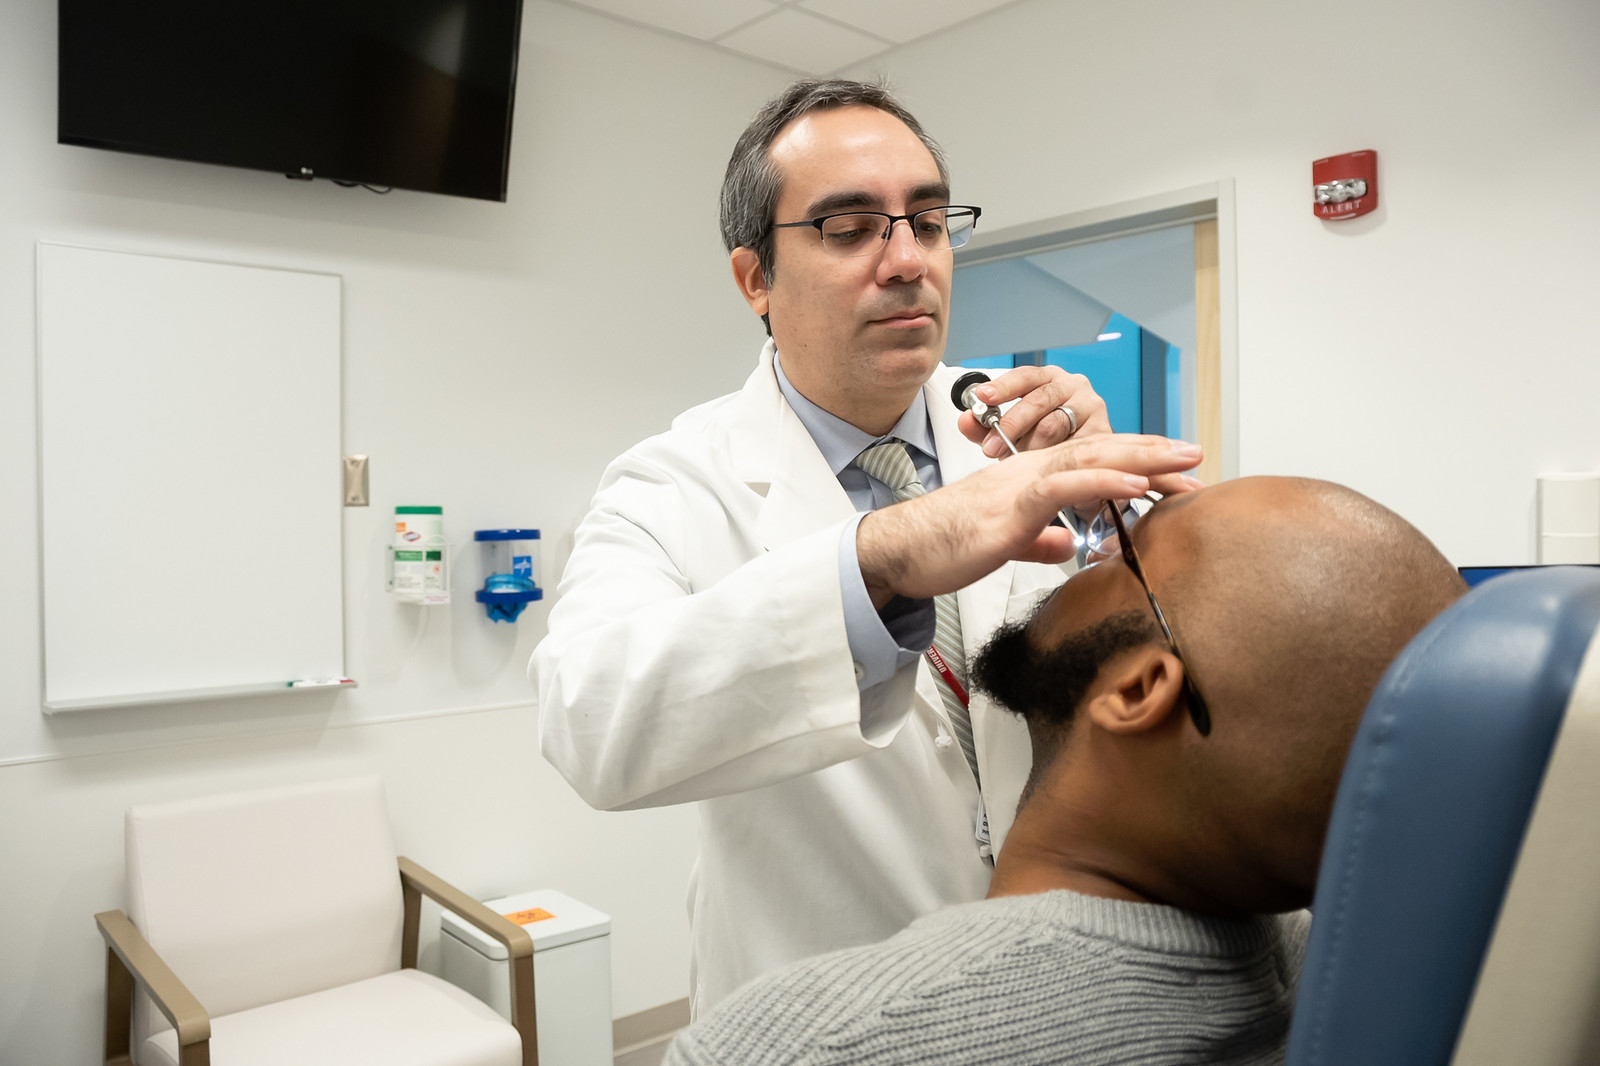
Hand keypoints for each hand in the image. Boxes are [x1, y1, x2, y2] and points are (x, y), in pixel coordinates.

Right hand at [857, 434, 1202, 606]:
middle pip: (1102, 450)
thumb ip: (1037, 537)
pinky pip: (1064, 486)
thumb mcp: (1006, 541)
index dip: (1138, 462)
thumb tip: (1064, 543)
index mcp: (1031, 478)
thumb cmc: (943, 545)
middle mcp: (1030, 471)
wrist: (901, 550)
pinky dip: (1104, 482)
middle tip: (1197, 457)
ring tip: (1183, 463)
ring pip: (1091, 458)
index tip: (1177, 472)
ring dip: (1142, 458)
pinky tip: (1135, 484)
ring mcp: (1022, 485)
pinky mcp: (1011, 506)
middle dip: (1155, 453)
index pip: (1095, 461)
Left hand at [956, 365, 1110, 457]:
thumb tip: (965, 421)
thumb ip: (984, 428)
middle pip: (1039, 400)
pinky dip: (1055, 458)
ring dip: (1031, 446)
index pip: (1025, 376)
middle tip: (992, 447)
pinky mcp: (1104, 430)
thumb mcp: (1011, 433)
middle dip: (1011, 425)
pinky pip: (1073, 445)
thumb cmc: (1045, 441)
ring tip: (1019, 460)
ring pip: (1054, 425)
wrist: (1081, 464)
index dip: (1003, 386)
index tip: (984, 397)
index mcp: (1048, 379)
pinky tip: (1045, 467)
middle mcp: (1072, 386)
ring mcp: (1091, 406)